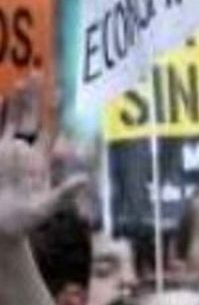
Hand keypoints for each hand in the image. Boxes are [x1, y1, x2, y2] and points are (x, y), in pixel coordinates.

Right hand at [0, 78, 79, 239]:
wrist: (0, 230)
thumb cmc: (23, 222)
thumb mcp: (45, 210)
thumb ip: (64, 195)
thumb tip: (84, 180)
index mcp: (41, 160)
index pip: (49, 129)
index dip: (53, 112)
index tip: (59, 91)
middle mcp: (24, 152)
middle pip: (30, 118)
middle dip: (33, 98)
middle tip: (37, 74)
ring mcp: (7, 153)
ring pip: (11, 121)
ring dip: (15, 102)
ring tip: (20, 81)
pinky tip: (0, 100)